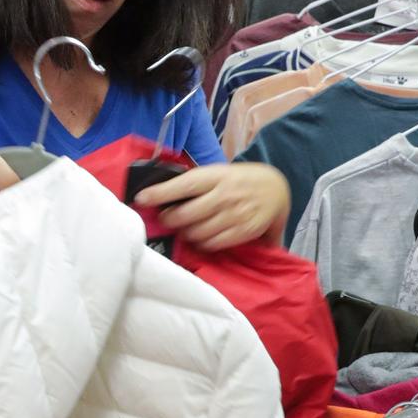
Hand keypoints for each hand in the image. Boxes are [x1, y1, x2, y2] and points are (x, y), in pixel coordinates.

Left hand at [135, 162, 290, 251]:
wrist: (277, 188)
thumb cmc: (239, 180)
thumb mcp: (220, 173)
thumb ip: (196, 183)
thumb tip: (160, 194)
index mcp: (216, 176)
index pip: (183, 185)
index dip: (160, 193)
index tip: (141, 198)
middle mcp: (225, 195)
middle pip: (186, 215)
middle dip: (170, 219)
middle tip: (166, 219)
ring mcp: (235, 214)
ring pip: (197, 232)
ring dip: (185, 233)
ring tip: (185, 228)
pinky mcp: (243, 231)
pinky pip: (213, 244)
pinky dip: (202, 243)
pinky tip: (201, 237)